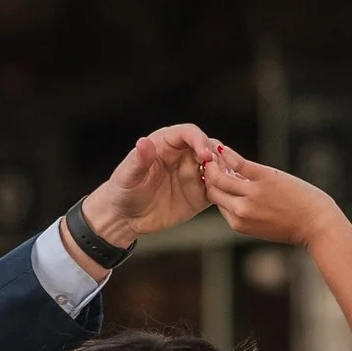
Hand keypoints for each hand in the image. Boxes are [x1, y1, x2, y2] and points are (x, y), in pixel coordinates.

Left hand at [79, 125, 215, 248]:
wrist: (126, 217)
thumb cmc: (123, 191)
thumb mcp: (128, 176)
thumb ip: (139, 160)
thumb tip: (144, 142)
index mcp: (166, 143)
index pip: (189, 133)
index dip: (200, 140)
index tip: (205, 154)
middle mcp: (183, 155)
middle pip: (209, 147)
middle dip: (218, 156)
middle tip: (221, 171)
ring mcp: (193, 174)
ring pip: (218, 167)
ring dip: (225, 173)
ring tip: (228, 184)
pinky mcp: (200, 194)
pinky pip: (219, 189)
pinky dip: (226, 191)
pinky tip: (228, 197)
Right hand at [204, 145, 333, 246]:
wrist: (317, 224)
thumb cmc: (294, 225)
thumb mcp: (263, 226)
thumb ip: (246, 214)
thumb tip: (236, 195)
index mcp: (238, 223)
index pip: (217, 202)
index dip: (214, 187)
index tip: (213, 175)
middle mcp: (241, 210)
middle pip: (213, 189)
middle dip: (208, 174)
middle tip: (206, 161)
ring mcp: (252, 194)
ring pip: (219, 176)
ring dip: (212, 163)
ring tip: (210, 153)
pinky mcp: (264, 178)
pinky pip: (237, 163)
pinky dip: (227, 154)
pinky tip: (223, 148)